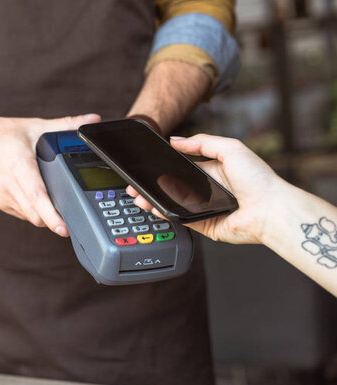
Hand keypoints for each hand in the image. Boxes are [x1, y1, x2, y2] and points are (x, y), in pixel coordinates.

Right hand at [0, 113, 100, 236]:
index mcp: (19, 166)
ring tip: (57, 207)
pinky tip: (39, 201)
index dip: (51, 216)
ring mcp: (3, 197)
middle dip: (54, 220)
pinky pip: (23, 214)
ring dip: (44, 216)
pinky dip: (34, 212)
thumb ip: (66, 124)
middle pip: (36, 215)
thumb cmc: (1, 134)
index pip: (37, 197)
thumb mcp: (36, 126)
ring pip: (30, 217)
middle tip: (72, 217)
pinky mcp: (0, 203)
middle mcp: (9, 185)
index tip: (64, 228)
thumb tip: (92, 119)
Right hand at [127, 134, 286, 243]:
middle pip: (172, 187)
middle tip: (136, 185)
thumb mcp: (231, 148)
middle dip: (152, 185)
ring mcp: (204, 208)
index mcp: (212, 171)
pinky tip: (155, 207)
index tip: (147, 166)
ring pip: (172, 203)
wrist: (270, 209)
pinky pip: (180, 218)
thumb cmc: (258, 179)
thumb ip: (202, 143)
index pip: (181, 167)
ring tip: (139, 196)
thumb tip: (176, 140)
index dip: (163, 167)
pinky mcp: (204, 224)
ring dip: (154, 200)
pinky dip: (166, 214)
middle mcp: (207, 190)